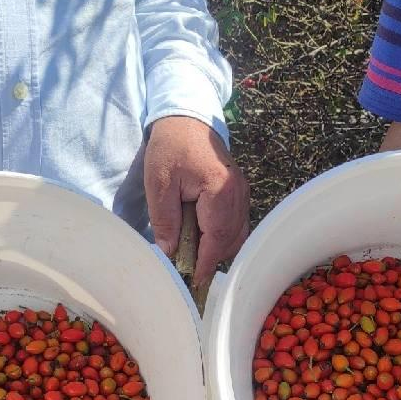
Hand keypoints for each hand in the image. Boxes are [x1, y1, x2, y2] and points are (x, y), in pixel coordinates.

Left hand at [145, 116, 249, 286]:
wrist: (186, 118)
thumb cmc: (170, 147)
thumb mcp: (159, 183)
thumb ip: (165, 220)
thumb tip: (170, 253)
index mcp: (219, 190)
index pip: (217, 237)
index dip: (206, 263)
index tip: (194, 281)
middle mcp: (238, 193)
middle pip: (231, 239)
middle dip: (211, 258)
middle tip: (189, 271)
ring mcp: (242, 192)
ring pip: (237, 233)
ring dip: (217, 249)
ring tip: (194, 256)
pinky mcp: (239, 192)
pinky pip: (236, 222)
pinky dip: (222, 236)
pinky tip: (204, 239)